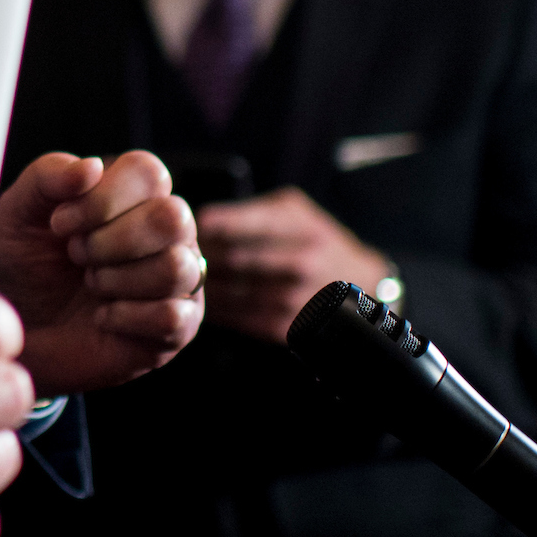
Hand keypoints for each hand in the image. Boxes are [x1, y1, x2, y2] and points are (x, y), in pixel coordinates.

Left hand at [0, 151, 203, 394]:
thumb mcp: (18, 211)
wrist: (15, 326)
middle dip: (111, 242)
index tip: (60, 224)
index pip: (149, 173)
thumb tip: (92, 167)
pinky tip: (102, 318)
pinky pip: (173, 317)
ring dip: (117, 279)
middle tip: (76, 256)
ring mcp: (177, 280)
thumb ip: (48, 176)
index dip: (102, 199)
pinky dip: (127, 317)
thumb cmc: (21, 264)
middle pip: (172, 218)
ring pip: (175, 267)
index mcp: (134, 192)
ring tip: (91, 285)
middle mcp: (164, 231)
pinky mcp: (177, 327)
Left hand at [197, 187, 388, 341]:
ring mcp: (294, 298)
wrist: (361, 283)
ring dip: (202, 285)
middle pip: (228, 259)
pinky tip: (205, 300)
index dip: (204, 227)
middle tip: (174, 254)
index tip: (186, 228)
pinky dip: (216, 309)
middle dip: (198, 256)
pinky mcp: (287, 327)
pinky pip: (238, 318)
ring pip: (229, 292)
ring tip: (184, 278)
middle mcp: (299, 262)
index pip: (236, 224)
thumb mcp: (295, 209)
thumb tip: (201, 221)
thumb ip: (252, 211)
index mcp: (299, 226)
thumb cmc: (316, 238)